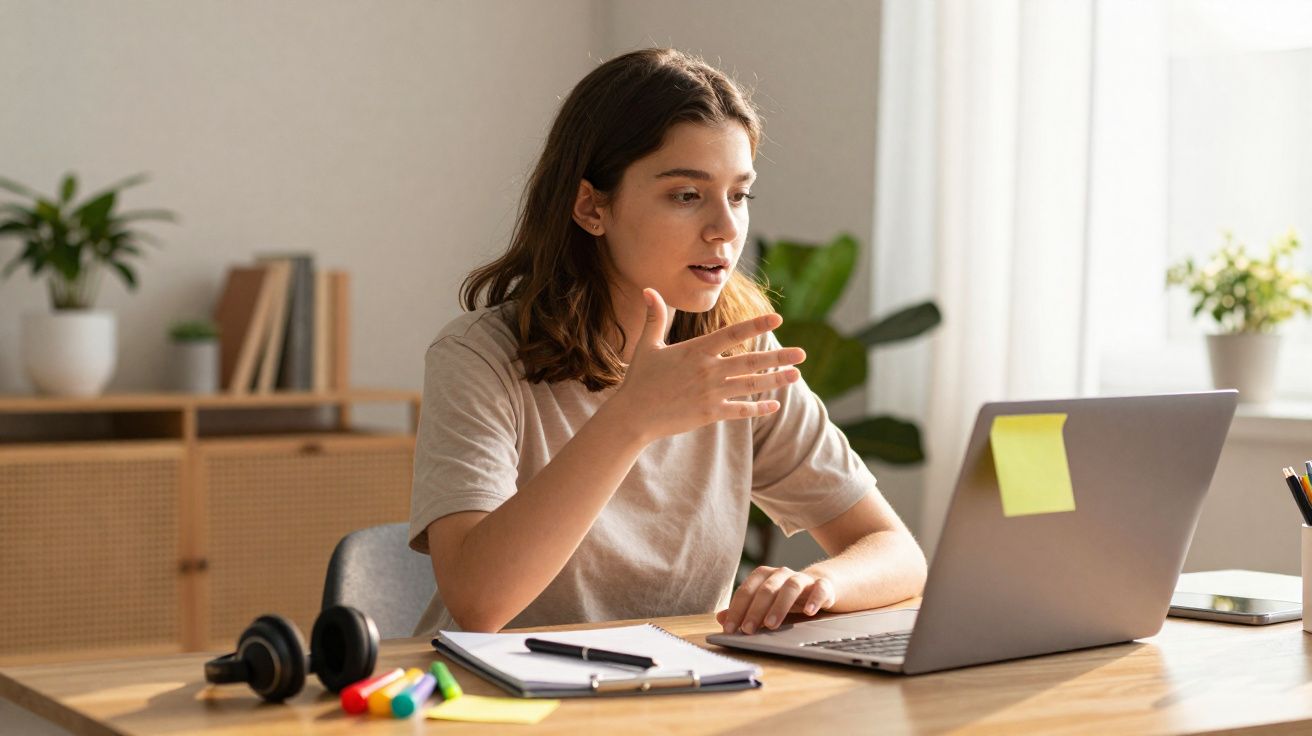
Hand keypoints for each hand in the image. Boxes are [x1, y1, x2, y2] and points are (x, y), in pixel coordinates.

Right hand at [611, 288, 804, 442]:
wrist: (633, 415)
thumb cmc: (640, 379)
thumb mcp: (648, 345)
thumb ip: (655, 317)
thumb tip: (648, 290)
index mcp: (695, 351)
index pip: (732, 334)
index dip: (756, 326)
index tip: (777, 319)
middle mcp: (707, 371)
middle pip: (750, 362)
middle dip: (778, 357)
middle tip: (802, 353)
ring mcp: (710, 393)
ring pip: (750, 385)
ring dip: (776, 380)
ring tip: (796, 375)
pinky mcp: (710, 414)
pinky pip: (740, 410)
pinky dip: (758, 408)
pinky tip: (774, 404)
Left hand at [717, 566, 836, 634]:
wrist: (822, 587)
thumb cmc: (788, 599)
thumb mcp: (766, 605)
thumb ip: (745, 611)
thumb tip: (721, 618)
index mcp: (764, 577)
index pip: (747, 591)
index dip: (737, 610)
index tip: (729, 629)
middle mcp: (782, 574)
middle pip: (767, 589)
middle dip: (755, 610)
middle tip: (747, 630)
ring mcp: (803, 579)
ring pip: (791, 587)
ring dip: (780, 605)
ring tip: (772, 624)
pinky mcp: (824, 585)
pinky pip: (820, 588)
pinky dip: (815, 598)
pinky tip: (809, 612)